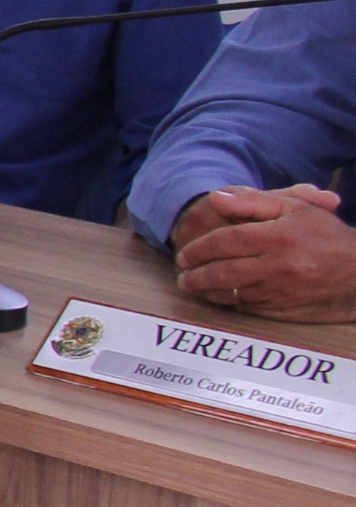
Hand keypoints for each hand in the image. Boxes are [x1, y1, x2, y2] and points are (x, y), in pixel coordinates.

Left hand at [171, 185, 355, 320]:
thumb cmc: (324, 235)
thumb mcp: (295, 208)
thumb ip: (253, 201)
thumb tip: (214, 197)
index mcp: (279, 236)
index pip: (226, 241)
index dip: (199, 248)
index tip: (184, 253)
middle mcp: (279, 265)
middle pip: (223, 271)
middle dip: (195, 274)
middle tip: (182, 273)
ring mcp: (281, 290)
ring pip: (232, 293)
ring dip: (206, 290)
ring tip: (192, 284)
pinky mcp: (284, 309)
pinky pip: (247, 307)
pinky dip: (228, 302)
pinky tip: (217, 295)